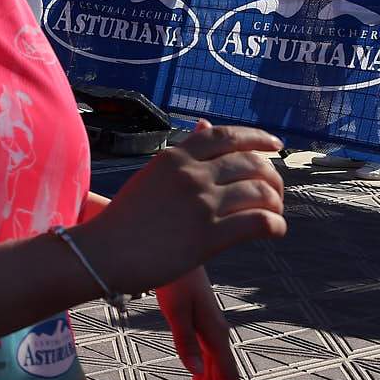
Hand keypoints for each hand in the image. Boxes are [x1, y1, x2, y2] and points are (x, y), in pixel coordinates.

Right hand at [76, 120, 284, 294]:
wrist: (103, 253)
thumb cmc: (125, 218)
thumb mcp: (152, 175)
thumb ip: (182, 154)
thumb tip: (205, 126)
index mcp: (175, 157)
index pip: (227, 135)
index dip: (258, 138)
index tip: (275, 146)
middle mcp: (191, 175)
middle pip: (251, 163)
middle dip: (272, 177)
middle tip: (275, 192)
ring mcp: (202, 204)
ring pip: (261, 192)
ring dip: (276, 203)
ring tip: (274, 213)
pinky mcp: (210, 236)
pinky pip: (260, 222)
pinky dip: (276, 225)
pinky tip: (275, 231)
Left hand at [157, 267, 240, 379]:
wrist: (174, 247)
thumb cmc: (172, 277)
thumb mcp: (174, 309)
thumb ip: (185, 341)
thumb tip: (196, 373)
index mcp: (216, 333)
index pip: (227, 376)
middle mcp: (218, 333)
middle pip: (221, 377)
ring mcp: (211, 327)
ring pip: (215, 368)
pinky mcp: (202, 321)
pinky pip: (208, 356)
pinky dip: (203, 375)